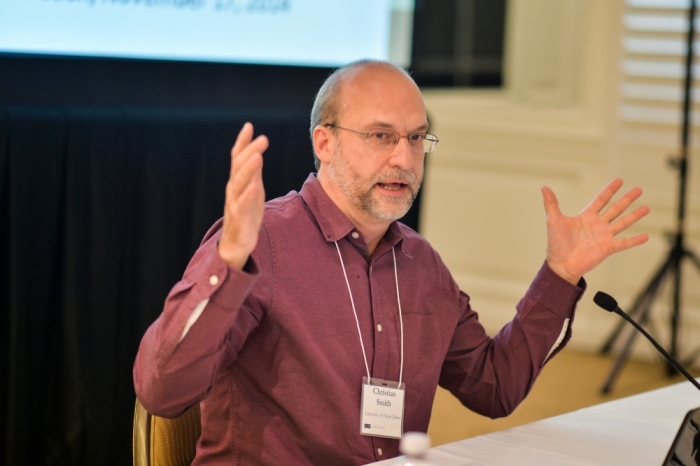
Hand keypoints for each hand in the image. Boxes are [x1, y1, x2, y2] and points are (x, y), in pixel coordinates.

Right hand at [218, 123, 268, 269]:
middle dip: (249, 151)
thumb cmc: (246, 214)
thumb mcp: (252, 189)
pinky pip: (242, 204)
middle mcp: (233, 189)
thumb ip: (253, 172)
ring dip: (248, 169)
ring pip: (239, 182)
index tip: (249, 126)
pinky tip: (253, 186)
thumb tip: (256, 152)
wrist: (237, 243)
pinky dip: (247, 194)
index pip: (238, 157)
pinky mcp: (239, 218)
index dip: (242, 142)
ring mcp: (235, 202)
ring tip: (257, 156)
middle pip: (239, 166)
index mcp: (238, 181)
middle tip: (262, 138)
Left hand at [542, 178, 649, 283]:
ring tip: (646, 208)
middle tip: (639, 189)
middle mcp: (597, 225)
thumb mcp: (553, 220)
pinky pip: (624, 243)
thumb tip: (544, 187)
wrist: (561, 264)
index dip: (610, 190)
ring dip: (635, 216)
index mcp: (586, 217)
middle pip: (615, 208)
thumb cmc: (556, 243)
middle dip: (627, 199)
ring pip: (623, 223)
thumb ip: (551, 204)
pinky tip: (646, 236)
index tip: (619, 180)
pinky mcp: (608, 248)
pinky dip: (635, 240)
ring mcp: (604, 236)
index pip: (601, 199)